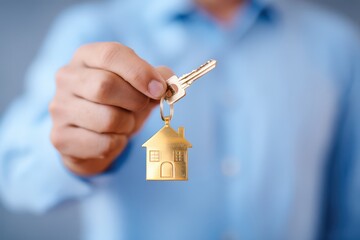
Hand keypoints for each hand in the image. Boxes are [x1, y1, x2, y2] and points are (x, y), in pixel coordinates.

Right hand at [49, 42, 172, 175]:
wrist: (92, 137)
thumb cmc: (118, 104)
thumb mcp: (137, 86)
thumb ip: (156, 78)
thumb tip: (170, 84)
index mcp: (86, 57)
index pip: (112, 54)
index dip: (140, 72)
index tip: (159, 89)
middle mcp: (66, 78)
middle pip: (105, 86)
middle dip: (135, 101)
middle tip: (141, 107)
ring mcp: (59, 108)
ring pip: (107, 119)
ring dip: (127, 125)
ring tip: (124, 123)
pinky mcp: (61, 137)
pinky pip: (103, 143)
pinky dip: (117, 144)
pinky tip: (112, 138)